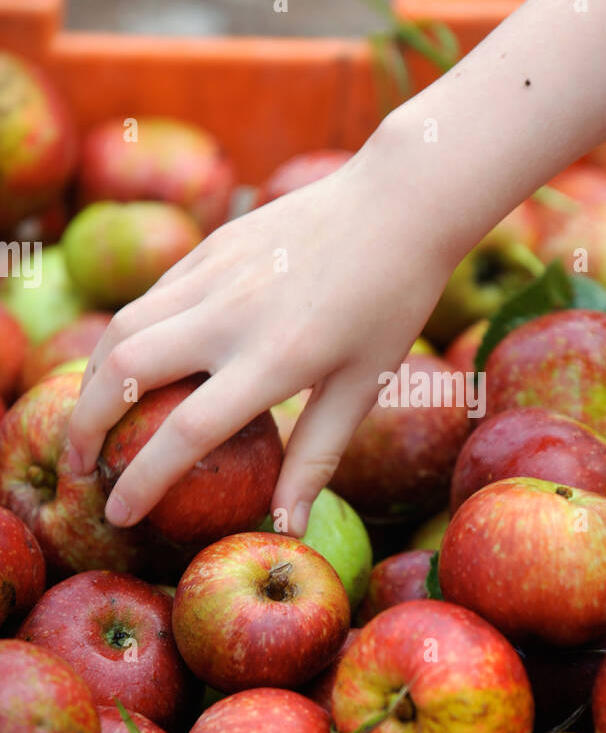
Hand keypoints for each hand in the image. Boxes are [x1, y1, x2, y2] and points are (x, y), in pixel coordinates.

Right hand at [65, 138, 454, 535]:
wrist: (397, 204)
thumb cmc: (391, 304)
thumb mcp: (363, 386)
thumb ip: (316, 457)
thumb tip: (286, 529)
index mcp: (277, 359)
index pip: (187, 432)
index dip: (144, 480)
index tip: (119, 513)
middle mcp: (233, 314)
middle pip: (126, 371)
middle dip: (86, 426)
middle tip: (81, 467)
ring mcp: (216, 272)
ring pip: (123, 325)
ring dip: (93, 377)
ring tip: (91, 419)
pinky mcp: (212, 246)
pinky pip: (151, 296)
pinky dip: (127, 334)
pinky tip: (129, 363)